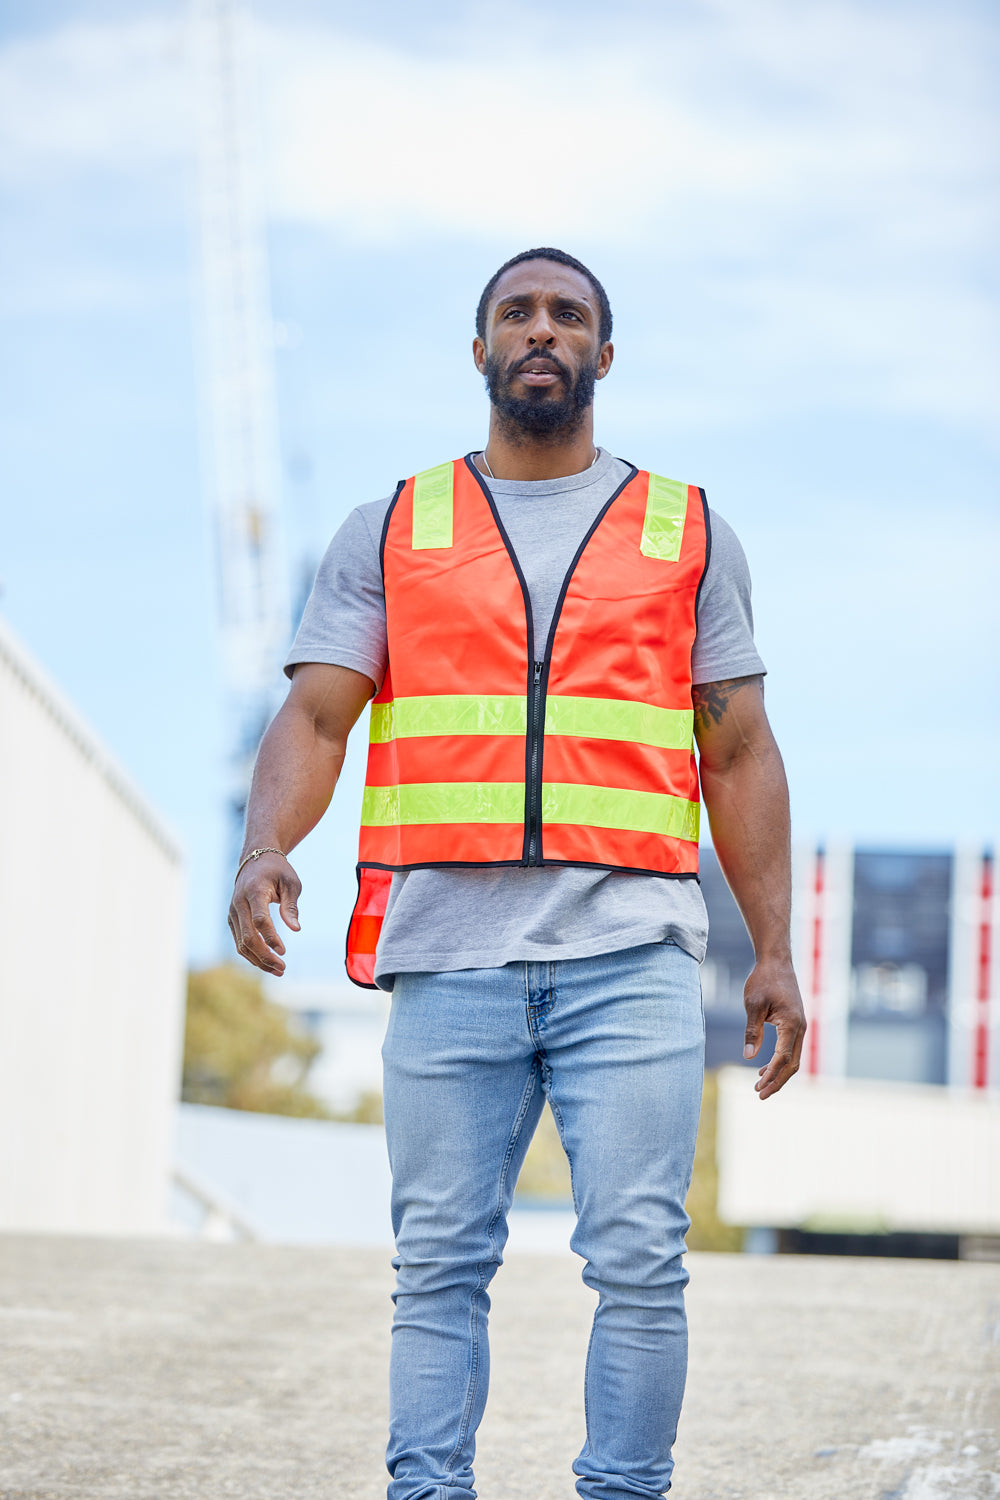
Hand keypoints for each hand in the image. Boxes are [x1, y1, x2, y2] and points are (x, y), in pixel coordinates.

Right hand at [228, 852, 301, 976]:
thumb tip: (295, 929)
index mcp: (254, 891)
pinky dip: (252, 955)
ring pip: (241, 944)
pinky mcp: (232, 920)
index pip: (259, 920)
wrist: (255, 859)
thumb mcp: (291, 883)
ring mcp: (233, 913)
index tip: (283, 951)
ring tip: (278, 970)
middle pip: (248, 937)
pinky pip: (239, 942)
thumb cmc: (277, 871)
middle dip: (265, 956)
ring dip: (259, 960)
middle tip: (282, 968)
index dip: (271, 938)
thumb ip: (291, 906)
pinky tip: (267, 963)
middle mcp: (239, 903)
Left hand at [742, 957, 805, 1099]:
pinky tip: (764, 1067)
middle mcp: (801, 1027)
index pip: (783, 1058)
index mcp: (792, 1024)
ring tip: (759, 1085)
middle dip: (777, 1081)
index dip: (771, 1075)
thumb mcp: (753, 1004)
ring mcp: (800, 1026)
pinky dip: (779, 1061)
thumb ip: (752, 1031)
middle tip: (759, 1094)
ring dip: (778, 1073)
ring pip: (793, 1058)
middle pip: (792, 1064)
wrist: (776, 961)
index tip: (757, 1086)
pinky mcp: (795, 1023)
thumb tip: (748, 1057)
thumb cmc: (763, 980)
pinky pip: (791, 1048)